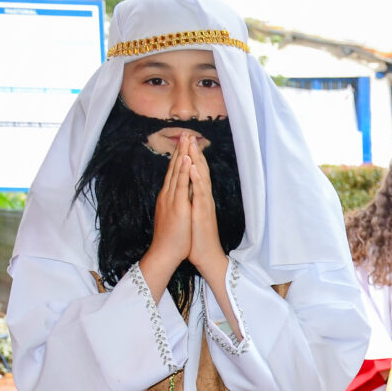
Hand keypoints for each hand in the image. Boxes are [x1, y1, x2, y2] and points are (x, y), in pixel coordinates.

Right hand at [143, 134, 193, 288]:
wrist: (164, 254)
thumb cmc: (171, 239)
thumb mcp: (172, 217)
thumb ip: (174, 205)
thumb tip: (176, 198)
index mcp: (168, 197)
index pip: (173, 173)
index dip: (178, 158)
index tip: (184, 144)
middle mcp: (167, 195)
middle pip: (174, 168)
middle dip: (180, 150)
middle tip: (185, 133)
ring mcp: (171, 199)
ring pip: (176, 172)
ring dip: (182, 154)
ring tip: (186, 139)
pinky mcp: (176, 206)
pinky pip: (180, 185)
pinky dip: (183, 171)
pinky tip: (186, 159)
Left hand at [184, 133, 227, 277]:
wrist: (205, 256)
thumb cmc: (197, 239)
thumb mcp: (191, 216)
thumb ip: (190, 202)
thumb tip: (185, 191)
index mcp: (199, 198)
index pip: (195, 173)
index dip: (191, 157)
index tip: (186, 142)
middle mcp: (203, 198)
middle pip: (200, 171)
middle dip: (194, 152)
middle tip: (190, 135)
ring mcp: (204, 204)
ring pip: (201, 177)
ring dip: (196, 160)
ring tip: (192, 145)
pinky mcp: (203, 212)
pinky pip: (199, 192)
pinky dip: (196, 178)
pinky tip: (192, 167)